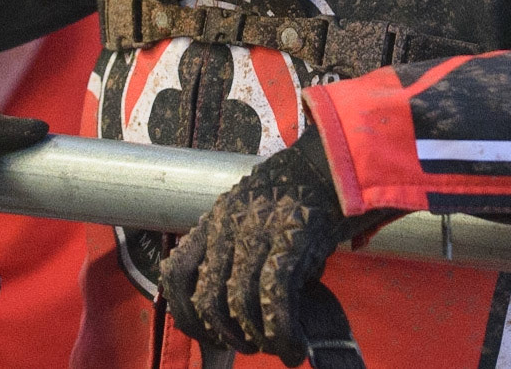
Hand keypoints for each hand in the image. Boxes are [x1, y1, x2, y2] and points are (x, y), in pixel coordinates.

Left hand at [161, 129, 385, 366]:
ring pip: (239, 301)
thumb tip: (236, 312)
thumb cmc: (296, 198)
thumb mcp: (253, 219)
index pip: (177, 272)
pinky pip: (275, 296)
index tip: (204, 334)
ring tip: (273, 347)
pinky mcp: (292, 237)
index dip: (184, 313)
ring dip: (256, 337)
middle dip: (225, 334)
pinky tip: (292, 347)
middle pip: (207, 296)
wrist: (334, 163)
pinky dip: (282, 332)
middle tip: (246, 345)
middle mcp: (229, 224)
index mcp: (215, 220)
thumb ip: (237, 254)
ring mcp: (259, 229)